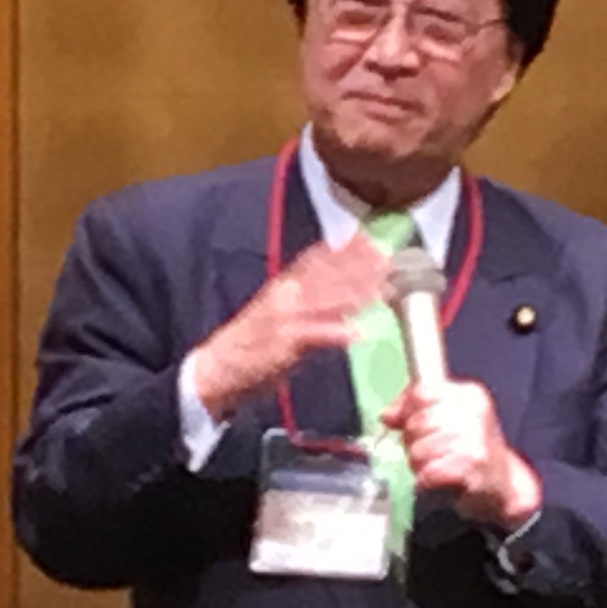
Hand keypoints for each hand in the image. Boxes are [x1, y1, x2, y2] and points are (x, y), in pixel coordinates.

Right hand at [181, 234, 390, 414]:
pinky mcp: (282, 343)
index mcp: (285, 285)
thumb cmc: (252, 346)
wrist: (215, 370)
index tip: (373, 238)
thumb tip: (342, 289)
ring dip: (354, 294)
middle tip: (390, 259)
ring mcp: (283, 317)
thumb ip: (309, 299)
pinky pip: (312, 335)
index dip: (346, 248)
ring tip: (383, 290)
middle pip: (327, 275)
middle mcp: (286, 294)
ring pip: (324, 299)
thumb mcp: (281, 313)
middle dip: (359, 267)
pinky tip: (356, 333)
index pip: (319, 259)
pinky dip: (334, 333)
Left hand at [394, 379, 541, 529]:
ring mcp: (475, 439)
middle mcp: (474, 413)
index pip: (421, 393)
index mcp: (469, 394)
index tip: (417, 427)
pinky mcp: (471, 466)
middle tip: (434, 454)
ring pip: (418, 451)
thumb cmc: (470, 451)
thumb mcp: (447, 420)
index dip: (409, 413)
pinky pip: (428, 473)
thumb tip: (387, 416)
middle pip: (416, 424)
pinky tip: (441, 481)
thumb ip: (413, 409)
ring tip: (439, 467)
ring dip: (421, 466)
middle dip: (415, 444)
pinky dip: (427, 481)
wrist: (504, 487)